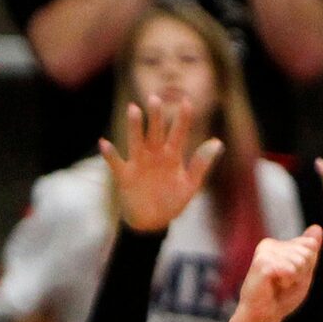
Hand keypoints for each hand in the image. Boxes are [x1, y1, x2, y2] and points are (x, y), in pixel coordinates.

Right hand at [101, 97, 224, 231]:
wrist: (152, 223)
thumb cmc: (172, 202)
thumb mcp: (190, 185)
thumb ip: (201, 164)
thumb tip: (218, 142)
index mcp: (172, 156)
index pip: (178, 133)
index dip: (183, 119)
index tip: (187, 101)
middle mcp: (154, 155)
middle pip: (155, 132)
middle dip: (155, 116)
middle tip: (155, 98)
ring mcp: (139, 163)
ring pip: (136, 141)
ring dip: (135, 127)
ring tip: (133, 109)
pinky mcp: (125, 175)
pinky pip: (116, 163)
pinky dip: (110, 154)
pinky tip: (104, 143)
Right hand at [234, 225, 322, 321]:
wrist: (263, 316)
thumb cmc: (282, 296)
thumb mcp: (302, 271)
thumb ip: (309, 251)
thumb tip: (317, 227)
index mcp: (278, 244)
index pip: (310, 246)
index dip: (307, 267)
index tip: (291, 278)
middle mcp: (270, 244)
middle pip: (306, 253)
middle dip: (302, 273)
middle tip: (284, 284)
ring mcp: (264, 252)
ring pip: (300, 261)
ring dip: (294, 279)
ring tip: (279, 285)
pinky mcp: (262, 262)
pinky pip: (290, 269)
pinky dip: (288, 281)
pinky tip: (274, 286)